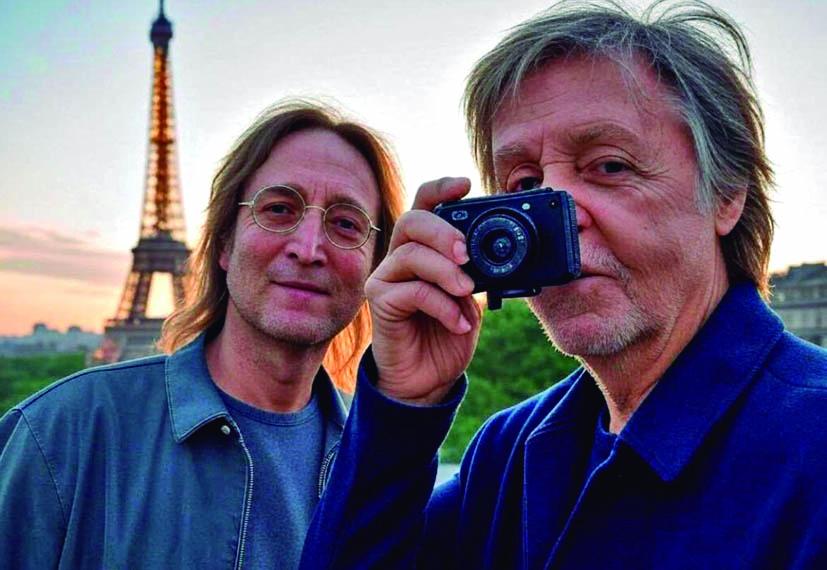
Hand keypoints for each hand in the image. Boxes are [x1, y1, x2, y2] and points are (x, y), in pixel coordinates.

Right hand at [365, 177, 482, 404]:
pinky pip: (411, 290)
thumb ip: (477, 271)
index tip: (465, 185)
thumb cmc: (449, 333)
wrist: (429, 379)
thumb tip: (496, 252)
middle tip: (467, 254)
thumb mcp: (471, 296)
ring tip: (468, 294)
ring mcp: (387, 278)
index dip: (441, 188)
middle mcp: (401, 256)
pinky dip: (442, 305)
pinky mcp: (380, 302)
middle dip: (443, 231)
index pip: (424, 204)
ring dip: (446, 272)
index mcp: (424, 247)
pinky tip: (459, 322)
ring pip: (411, 254)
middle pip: (412, 220)